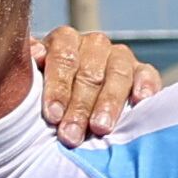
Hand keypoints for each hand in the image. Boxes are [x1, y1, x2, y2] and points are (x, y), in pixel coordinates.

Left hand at [29, 27, 161, 143]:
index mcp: (63, 42)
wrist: (69, 110)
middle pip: (89, 72)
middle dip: (79, 106)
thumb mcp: (31, 87)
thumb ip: (30, 73)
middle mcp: (92, 45)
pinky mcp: (141, 71)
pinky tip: (141, 101)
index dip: (57, 87)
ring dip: (109, 102)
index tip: (52, 115)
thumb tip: (34, 55)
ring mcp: (119, 56)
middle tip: (71, 135)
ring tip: (100, 129)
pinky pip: (147, 73)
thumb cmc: (45, 101)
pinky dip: (146, 85)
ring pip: (118, 73)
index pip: (63, 57)